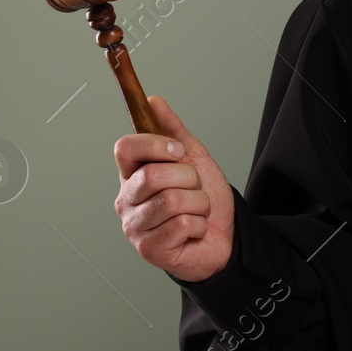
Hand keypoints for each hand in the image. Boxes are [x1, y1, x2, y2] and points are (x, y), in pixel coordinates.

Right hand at [114, 95, 234, 282]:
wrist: (226, 234)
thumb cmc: (204, 197)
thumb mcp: (193, 157)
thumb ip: (173, 129)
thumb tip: (154, 101)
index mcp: (132, 175)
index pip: (125, 148)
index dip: (155, 145)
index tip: (179, 151)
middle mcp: (127, 201)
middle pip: (153, 175)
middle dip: (188, 178)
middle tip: (194, 188)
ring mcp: (135, 227)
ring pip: (172, 201)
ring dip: (198, 203)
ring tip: (197, 210)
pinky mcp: (150, 250)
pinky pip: (182, 224)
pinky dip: (199, 225)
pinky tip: (194, 230)